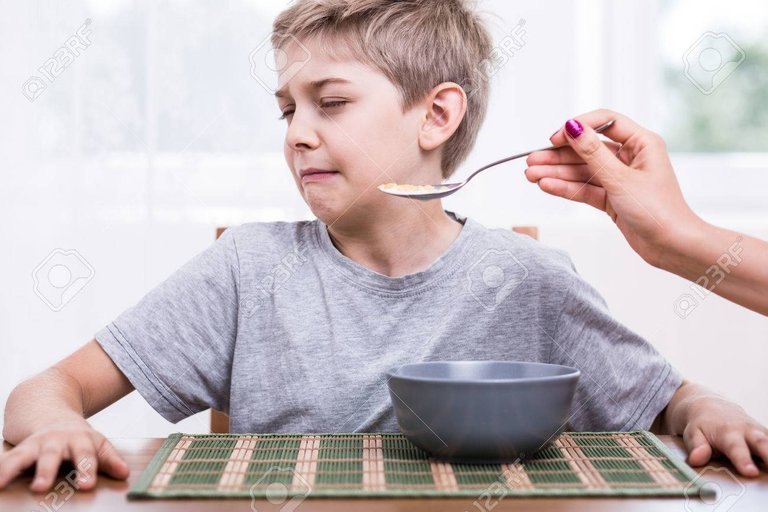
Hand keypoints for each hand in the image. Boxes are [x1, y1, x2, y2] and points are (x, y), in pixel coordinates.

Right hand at [0, 419, 128, 491]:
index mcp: (80, 440)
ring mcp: (35, 444)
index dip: (87, 470)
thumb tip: (124, 473)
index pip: (86, 456)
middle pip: (51, 455)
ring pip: (23, 455)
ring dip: (12, 469)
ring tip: (1, 483)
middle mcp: (56, 441)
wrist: (52, 410)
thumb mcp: (97, 443)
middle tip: (41, 488)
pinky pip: (6, 459)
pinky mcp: (18, 449)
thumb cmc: (78, 436)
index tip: (86, 486)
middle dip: (46, 471)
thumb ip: (109, 459)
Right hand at [525, 108, 701, 267]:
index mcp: (642, 144)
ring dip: (557, 173)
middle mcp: (630, 158)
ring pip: (582, 171)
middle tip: (532, 161)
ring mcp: (619, 179)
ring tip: (531, 175)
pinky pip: (584, 189)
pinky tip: (546, 186)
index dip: (578, 127)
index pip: (604, 122)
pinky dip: (566, 188)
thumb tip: (572, 128)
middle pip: (587, 149)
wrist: (672, 247)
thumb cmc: (660, 212)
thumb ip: (592, 153)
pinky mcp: (612, 199)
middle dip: (558, 156)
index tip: (556, 139)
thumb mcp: (621, 179)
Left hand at [683, 395, 767, 476]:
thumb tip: (696, 459)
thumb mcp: (693, 434)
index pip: (736, 448)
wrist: (710, 406)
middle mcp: (746, 430)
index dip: (743, 461)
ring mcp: (758, 432)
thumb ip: (696, 447)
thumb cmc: (702, 425)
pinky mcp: (765, 435)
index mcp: (727, 432)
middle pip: (762, 443)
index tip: (750, 472)